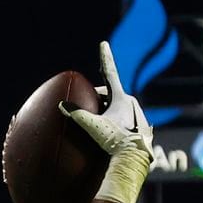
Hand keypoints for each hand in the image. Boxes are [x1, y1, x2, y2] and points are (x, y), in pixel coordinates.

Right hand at [57, 41, 152, 155]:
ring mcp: (136, 113)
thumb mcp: (93, 126)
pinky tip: (110, 135)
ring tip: (99, 126)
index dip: (104, 57)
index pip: (109, 73)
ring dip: (105, 111)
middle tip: (88, 110)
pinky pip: (122, 118)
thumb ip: (77, 114)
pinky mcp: (140, 125)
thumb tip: (62, 105)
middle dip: (97, 99)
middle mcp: (130, 102)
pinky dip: (113, 122)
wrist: (134, 157)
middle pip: (109, 94)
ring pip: (116, 107)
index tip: (103, 44)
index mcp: (121, 97)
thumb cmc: (114, 140)